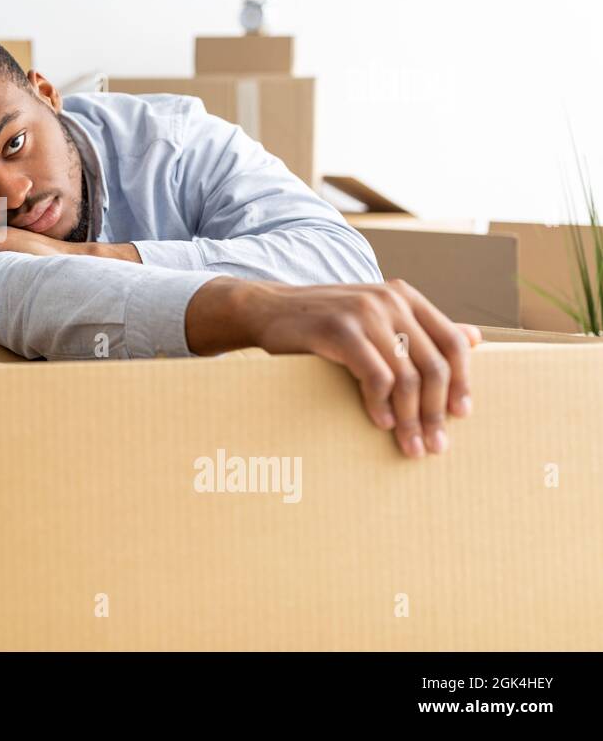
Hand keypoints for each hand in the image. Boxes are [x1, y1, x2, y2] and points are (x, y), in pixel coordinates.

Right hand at [194, 277, 481, 457]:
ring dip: (412, 418)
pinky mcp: (340, 329)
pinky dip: (381, 405)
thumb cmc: (321, 321)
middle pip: (434, 364)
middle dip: (437, 411)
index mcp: (404, 296)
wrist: (265, 309)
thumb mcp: (374, 317)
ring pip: (408, 376)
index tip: (460, 416)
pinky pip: (376, 376)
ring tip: (409, 445)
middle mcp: (390, 300)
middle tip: (436, 445)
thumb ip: (420, 326)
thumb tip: (476, 338)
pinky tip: (380, 423)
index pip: (452, 341)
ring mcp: (365, 312)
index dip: (462, 381)